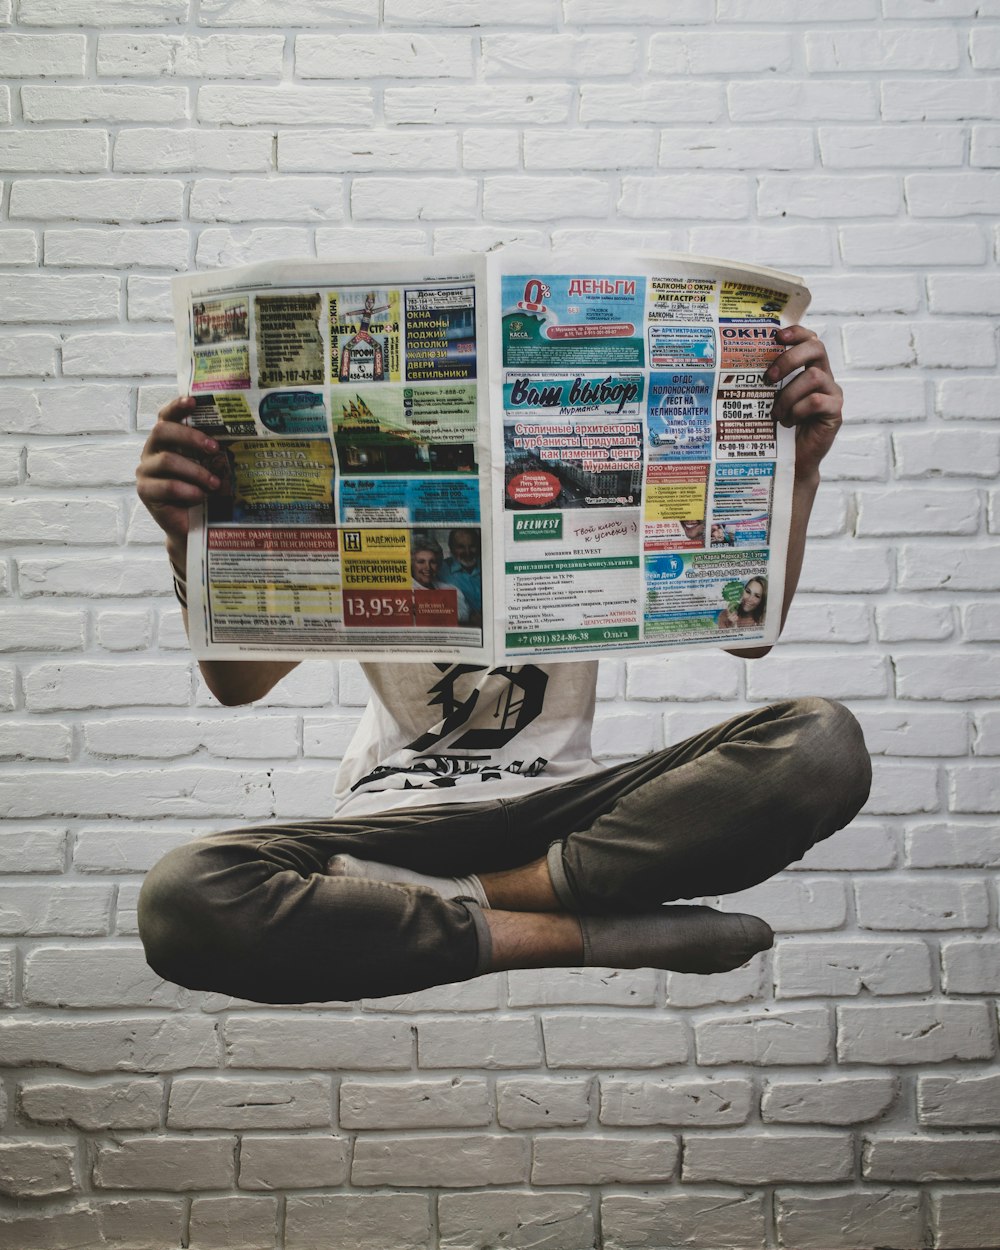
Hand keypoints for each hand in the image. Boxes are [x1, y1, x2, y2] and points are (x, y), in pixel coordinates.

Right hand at [135, 396, 220, 544]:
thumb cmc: (202, 491)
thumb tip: (238, 436)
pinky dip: (188, 491)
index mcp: (166, 440)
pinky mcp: (145, 491)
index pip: (166, 416)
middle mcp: (152, 451)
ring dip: (195, 471)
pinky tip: (201, 497)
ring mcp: (146, 471)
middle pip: (162, 431)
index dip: (177, 406)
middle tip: (215, 448)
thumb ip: (211, 452)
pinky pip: (167, 486)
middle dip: (191, 437)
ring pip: (167, 460)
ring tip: (215, 483)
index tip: (193, 401)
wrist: (191, 526)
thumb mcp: (208, 468)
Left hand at [767, 325, 842, 482]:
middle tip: (769, 376)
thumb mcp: (770, 399)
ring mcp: (832, 393)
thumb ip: (768, 381)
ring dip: (789, 394)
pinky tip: (789, 422)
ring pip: (814, 377)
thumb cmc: (778, 428)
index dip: (797, 332)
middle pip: (816, 348)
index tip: (777, 335)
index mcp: (809, 369)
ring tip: (777, 413)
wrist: (792, 460)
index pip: (810, 339)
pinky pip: (816, 401)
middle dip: (790, 358)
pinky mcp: (835, 412)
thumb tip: (736, 366)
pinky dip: (798, 410)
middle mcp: (824, 377)